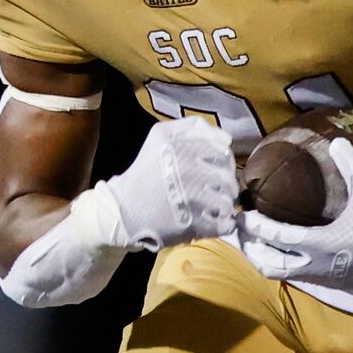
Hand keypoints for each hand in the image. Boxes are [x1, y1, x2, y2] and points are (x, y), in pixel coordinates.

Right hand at [104, 118, 237, 249]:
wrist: (123, 210)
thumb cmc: (145, 172)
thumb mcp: (160, 136)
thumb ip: (193, 127)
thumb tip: (226, 138)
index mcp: (182, 148)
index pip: (223, 152)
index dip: (222, 162)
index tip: (212, 169)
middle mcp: (188, 171)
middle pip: (228, 177)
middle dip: (224, 184)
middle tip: (212, 189)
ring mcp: (193, 199)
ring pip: (229, 200)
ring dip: (223, 203)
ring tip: (210, 205)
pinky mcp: (194, 225)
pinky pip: (225, 222)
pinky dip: (223, 223)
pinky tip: (211, 220)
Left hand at [239, 139, 352, 298]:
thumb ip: (352, 166)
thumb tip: (337, 141)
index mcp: (322, 244)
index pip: (276, 238)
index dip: (255, 226)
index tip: (243, 211)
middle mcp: (315, 265)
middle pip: (267, 264)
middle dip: (248, 247)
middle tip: (238, 227)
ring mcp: (320, 277)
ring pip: (277, 273)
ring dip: (261, 257)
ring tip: (250, 238)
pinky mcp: (326, 283)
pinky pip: (292, 275)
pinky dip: (277, 262)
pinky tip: (274, 247)